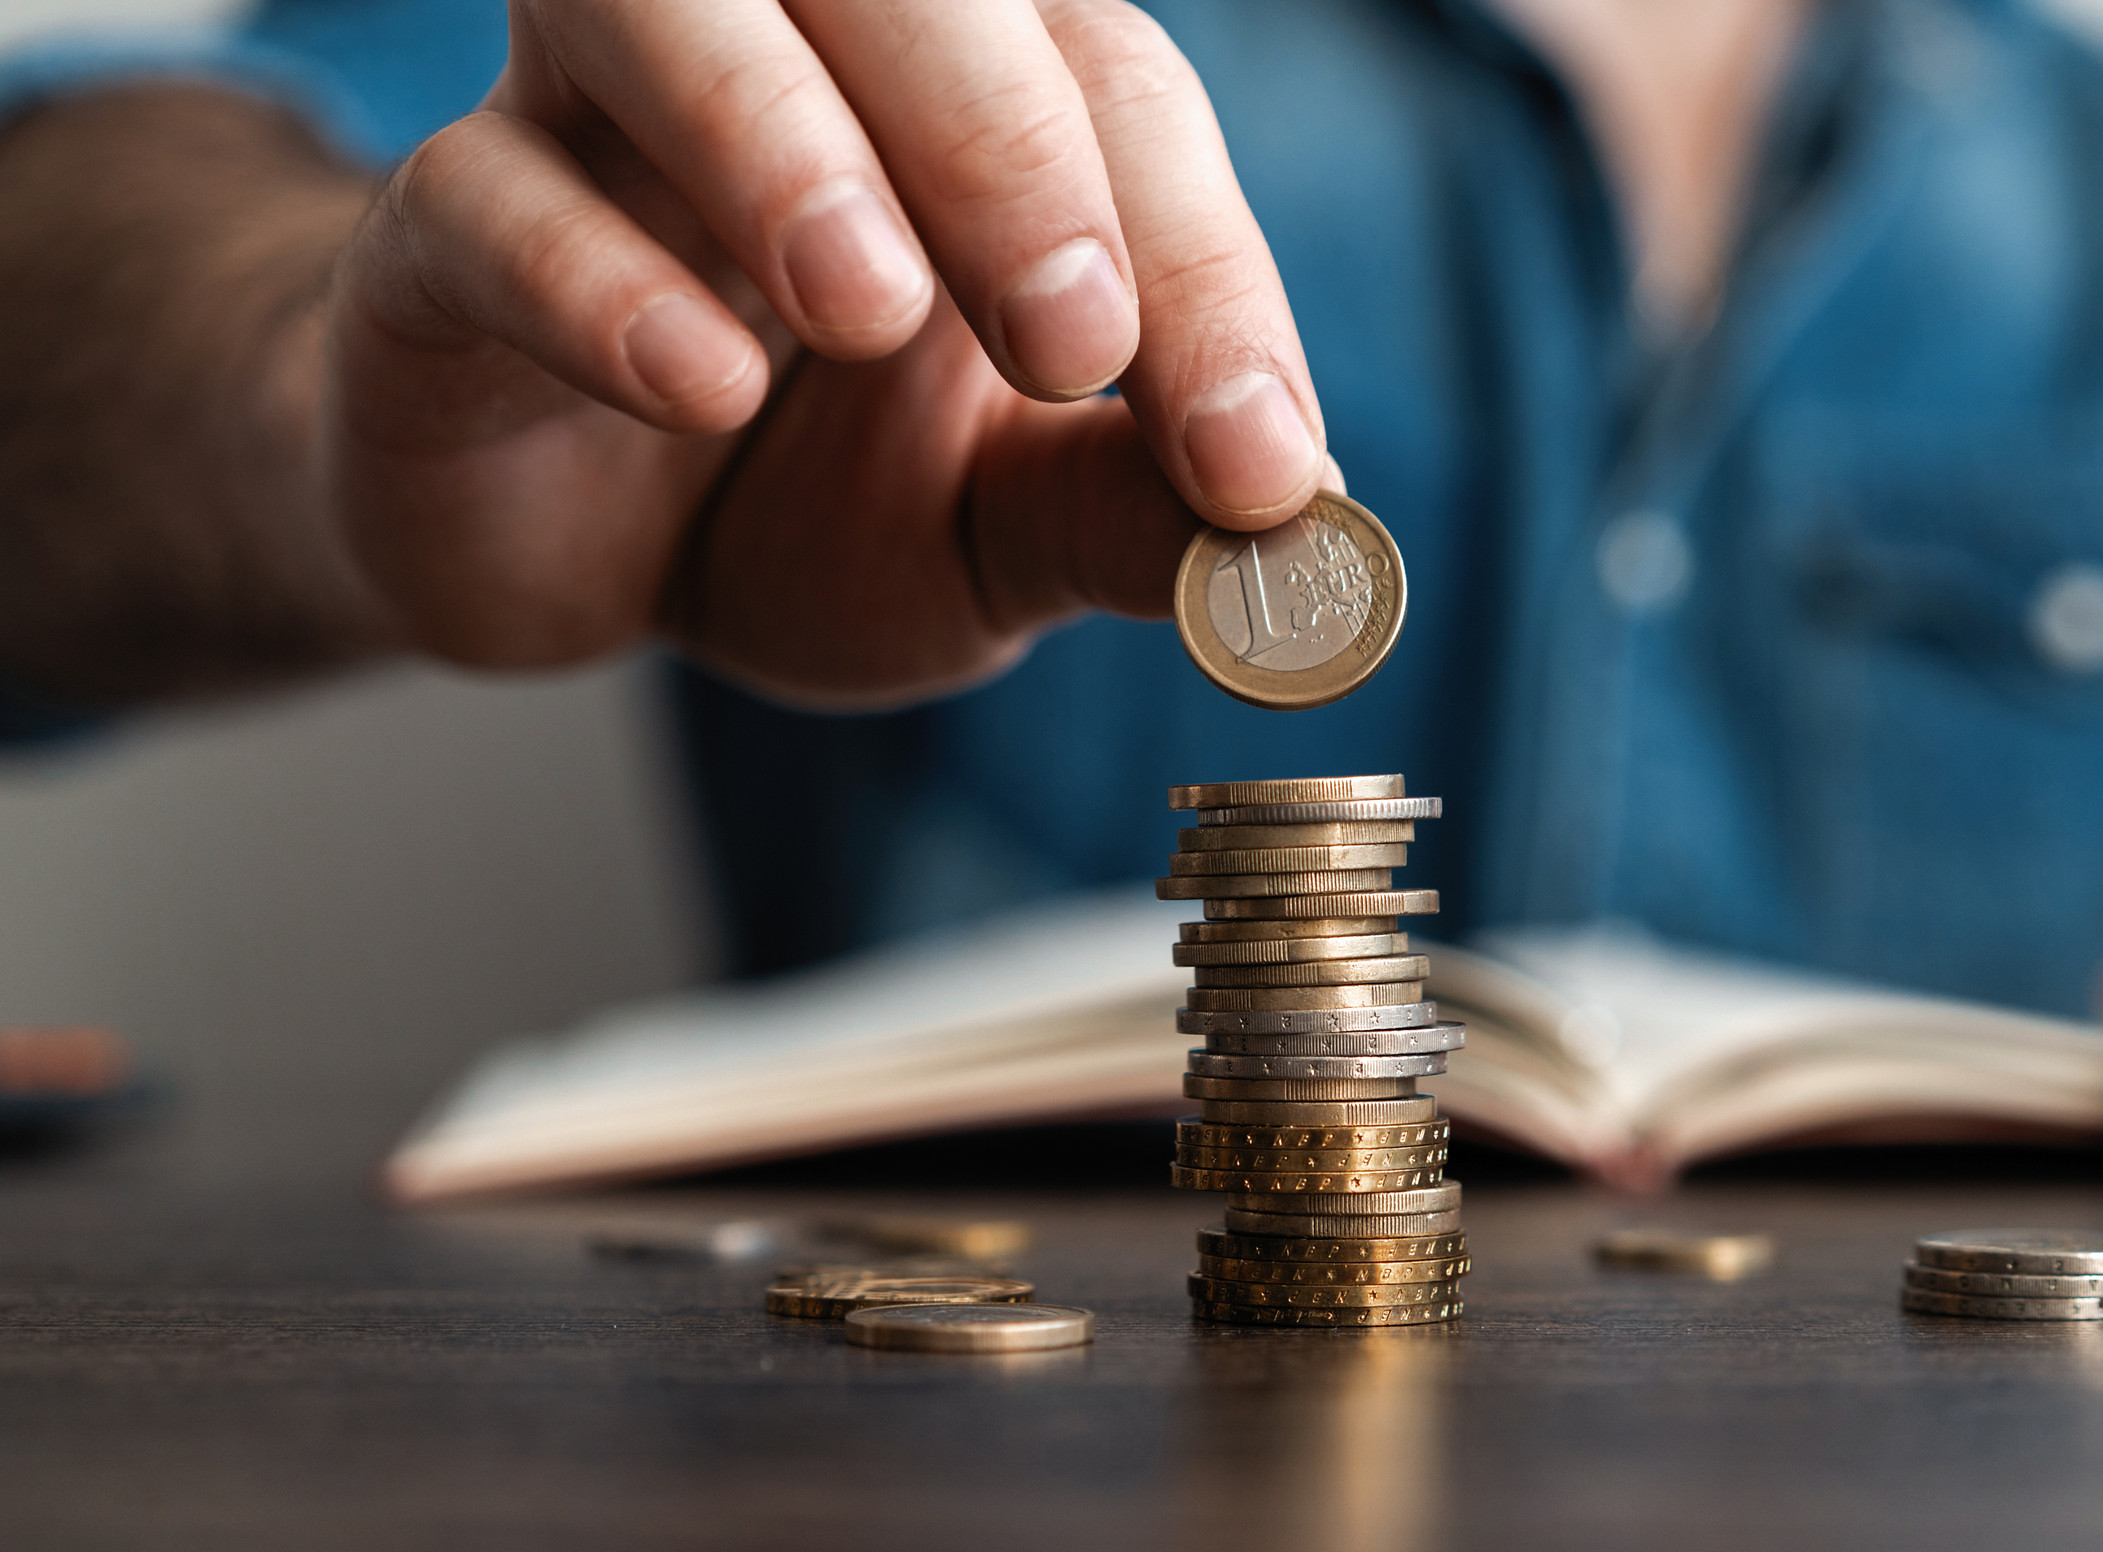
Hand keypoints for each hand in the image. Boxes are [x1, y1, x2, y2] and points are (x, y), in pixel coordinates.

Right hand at [324, 0, 1328, 702]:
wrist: (576, 563)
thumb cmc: (804, 499)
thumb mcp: (993, 534)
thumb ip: (1119, 518)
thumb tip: (1290, 544)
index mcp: (960, 106)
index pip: (1112, 94)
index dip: (1202, 265)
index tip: (1260, 464)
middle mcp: (788, 60)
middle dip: (1008, 145)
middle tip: (1077, 341)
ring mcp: (594, 127)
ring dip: (781, 132)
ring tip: (872, 311)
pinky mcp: (436, 243)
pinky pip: (484, 199)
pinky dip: (594, 281)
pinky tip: (699, 386)